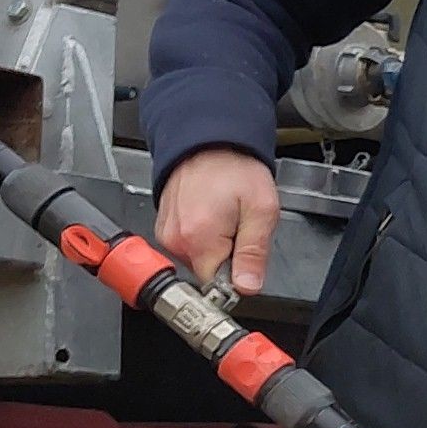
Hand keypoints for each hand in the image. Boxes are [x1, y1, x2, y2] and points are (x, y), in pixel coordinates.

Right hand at [153, 146, 282, 294]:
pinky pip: (188, 244)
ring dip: (215, 245)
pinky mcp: (165, 225)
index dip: (236, 277)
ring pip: (198, 258)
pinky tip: (211, 213)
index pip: (216, 286)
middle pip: (207, 272)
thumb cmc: (235, 168)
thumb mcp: (261, 210)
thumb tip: (247, 287)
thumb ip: (254, 253)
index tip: (245, 259)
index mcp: (199, 238)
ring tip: (225, 215)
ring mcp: (167, 232)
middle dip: (228, 257)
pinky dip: (202, 235)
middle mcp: (176, 238)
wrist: (209, 140)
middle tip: (239, 226)